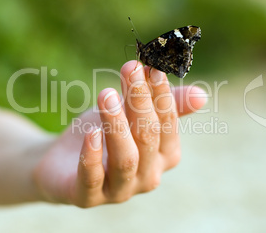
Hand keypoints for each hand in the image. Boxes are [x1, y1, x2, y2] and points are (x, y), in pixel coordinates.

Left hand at [32, 61, 206, 206]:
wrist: (63, 162)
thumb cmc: (105, 135)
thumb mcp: (131, 114)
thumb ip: (164, 105)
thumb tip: (202, 95)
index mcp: (165, 156)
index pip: (168, 123)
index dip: (161, 95)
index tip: (152, 68)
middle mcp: (148, 176)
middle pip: (148, 137)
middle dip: (139, 101)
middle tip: (129, 69)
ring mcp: (120, 190)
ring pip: (126, 159)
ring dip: (117, 125)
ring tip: (106, 94)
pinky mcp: (88, 197)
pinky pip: (93, 179)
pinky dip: (92, 155)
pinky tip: (90, 132)